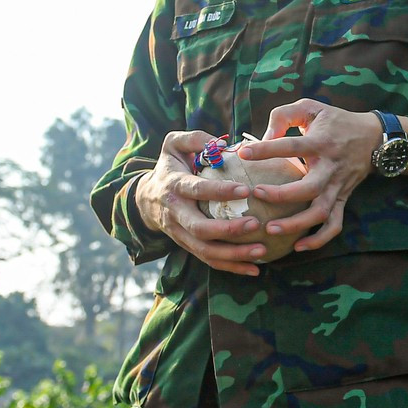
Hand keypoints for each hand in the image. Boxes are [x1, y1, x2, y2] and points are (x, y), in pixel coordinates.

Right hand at [133, 130, 269, 275]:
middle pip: (200, 228)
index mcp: (174, 186)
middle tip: (255, 224)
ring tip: (261, 251)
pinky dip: (232, 267)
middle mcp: (175, 213)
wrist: (145, 198)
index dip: (220, 191)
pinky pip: (209, 260)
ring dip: (233, 255)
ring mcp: (180, 233)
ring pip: (205, 250)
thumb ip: (196, 139)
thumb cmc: (170, 166)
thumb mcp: (174, 144)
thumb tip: (222, 144)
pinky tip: (255, 268)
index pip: (197, 190)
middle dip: (228, 229)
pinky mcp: (187, 246)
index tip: (245, 190)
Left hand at [237, 99, 403, 252]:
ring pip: (320, 212)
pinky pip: (334, 225)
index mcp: (321, 142)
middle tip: (256, 194)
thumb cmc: (336, 121)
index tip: (244, 154)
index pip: (292, 147)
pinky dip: (319, 239)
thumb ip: (284, 116)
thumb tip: (263, 136)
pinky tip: (298, 246)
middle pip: (308, 188)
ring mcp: (339, 186)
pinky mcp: (343, 199)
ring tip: (270, 229)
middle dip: (281, 195)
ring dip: (296, 224)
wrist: (374, 137)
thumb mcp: (311, 107)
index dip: (266, 150)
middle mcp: (331, 167)